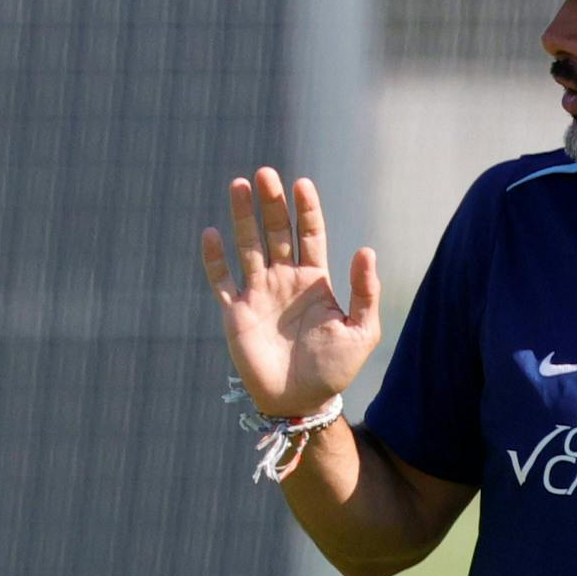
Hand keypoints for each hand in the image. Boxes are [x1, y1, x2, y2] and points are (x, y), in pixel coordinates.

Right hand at [201, 167, 381, 415]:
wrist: (302, 402)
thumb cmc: (336, 369)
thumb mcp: (362, 330)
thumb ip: (364, 292)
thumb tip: (365, 250)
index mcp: (315, 280)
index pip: (310, 234)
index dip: (306, 209)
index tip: (302, 183)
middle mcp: (285, 280)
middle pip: (277, 231)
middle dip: (272, 203)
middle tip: (266, 173)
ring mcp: (258, 294)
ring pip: (248, 246)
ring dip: (242, 216)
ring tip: (239, 185)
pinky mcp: (235, 313)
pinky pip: (221, 280)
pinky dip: (214, 259)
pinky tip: (211, 233)